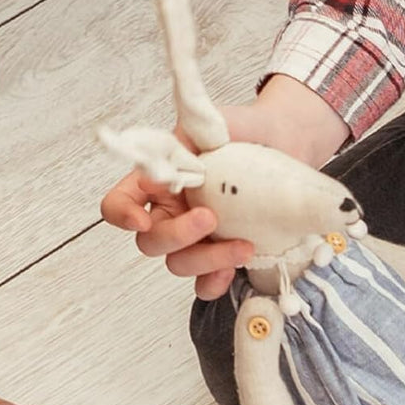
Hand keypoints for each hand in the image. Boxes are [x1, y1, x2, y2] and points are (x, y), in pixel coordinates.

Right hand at [100, 75, 349, 300]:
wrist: (285, 143)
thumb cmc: (244, 131)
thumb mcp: (212, 121)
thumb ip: (190, 124)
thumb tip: (177, 120)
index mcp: (158, 180)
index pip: (120, 202)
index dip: (122, 215)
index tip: (142, 219)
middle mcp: (171, 213)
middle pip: (151, 242)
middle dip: (178, 236)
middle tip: (210, 218)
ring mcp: (196, 238)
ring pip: (179, 264)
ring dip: (207, 260)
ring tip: (244, 244)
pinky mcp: (222, 256)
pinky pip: (206, 284)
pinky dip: (216, 282)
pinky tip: (236, 268)